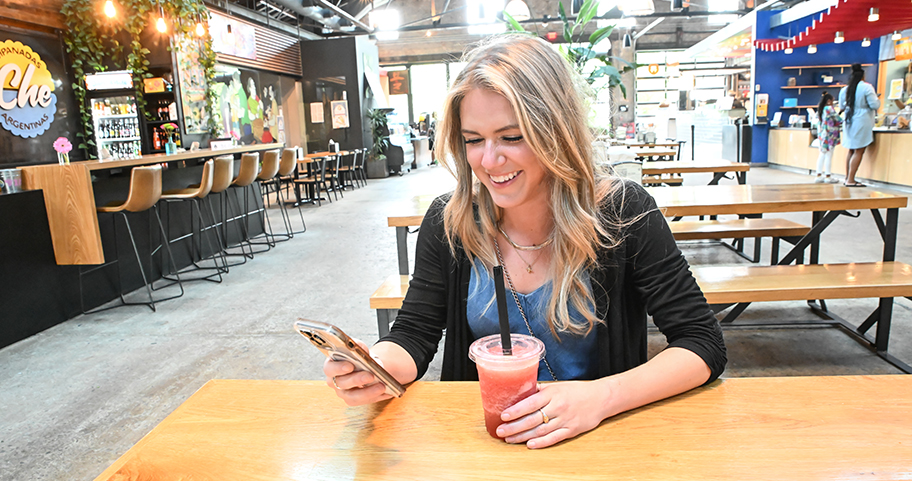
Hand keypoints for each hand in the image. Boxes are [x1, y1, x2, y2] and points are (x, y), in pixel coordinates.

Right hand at [322, 339, 393, 405]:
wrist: (366, 366)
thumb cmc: (358, 357)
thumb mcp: (358, 348)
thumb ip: (358, 346)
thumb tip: (361, 349)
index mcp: (331, 365)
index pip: (329, 368)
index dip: (338, 368)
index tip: (350, 366)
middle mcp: (334, 381)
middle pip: (341, 383)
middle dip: (357, 379)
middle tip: (370, 375)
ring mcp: (342, 392)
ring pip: (352, 396)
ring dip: (368, 392)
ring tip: (382, 386)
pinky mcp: (353, 400)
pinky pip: (364, 401)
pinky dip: (376, 396)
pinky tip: (387, 391)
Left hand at [496, 381, 613, 448]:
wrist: (601, 398)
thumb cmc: (577, 390)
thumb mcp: (557, 386)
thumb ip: (540, 390)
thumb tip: (520, 391)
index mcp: (553, 394)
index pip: (530, 403)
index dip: (516, 411)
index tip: (504, 416)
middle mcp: (558, 407)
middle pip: (532, 419)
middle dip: (514, 427)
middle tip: (501, 431)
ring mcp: (565, 420)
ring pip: (540, 431)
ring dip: (523, 436)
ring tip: (510, 439)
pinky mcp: (571, 430)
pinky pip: (554, 438)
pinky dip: (541, 442)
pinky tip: (530, 445)